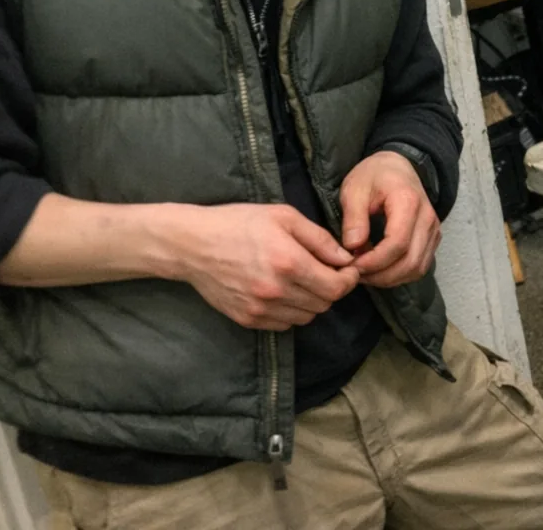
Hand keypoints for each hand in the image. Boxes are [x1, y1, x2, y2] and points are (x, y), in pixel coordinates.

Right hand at [172, 203, 359, 329]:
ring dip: (313, 301)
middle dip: (332, 289)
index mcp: (289, 262)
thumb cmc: (239, 222)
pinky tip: (284, 292)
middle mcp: (277, 291)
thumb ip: (319, 239)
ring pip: (306, 317)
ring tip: (303, 281)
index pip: (336, 287)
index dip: (349, 280)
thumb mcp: (283, 217)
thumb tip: (345, 258)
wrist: (193, 245)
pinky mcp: (248, 319)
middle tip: (326, 272)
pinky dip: (292, 312)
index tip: (349, 269)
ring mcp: (261, 309)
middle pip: (324, 304)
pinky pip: (285, 324)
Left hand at [341, 151, 440, 288]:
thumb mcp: (355, 189)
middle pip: (409, 262)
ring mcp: (433, 230)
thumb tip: (352, 248)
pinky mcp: (432, 239)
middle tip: (355, 273)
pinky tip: (379, 270)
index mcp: (408, 202)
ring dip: (389, 278)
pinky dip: (399, 275)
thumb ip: (354, 218)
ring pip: (416, 269)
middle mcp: (427, 218)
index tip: (351, 264)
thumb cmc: (374, 175)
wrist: (397, 166)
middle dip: (380, 275)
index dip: (374, 261)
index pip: (397, 244)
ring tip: (365, 272)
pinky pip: (420, 266)